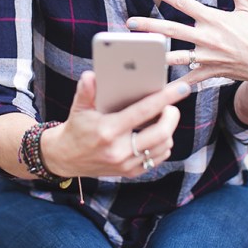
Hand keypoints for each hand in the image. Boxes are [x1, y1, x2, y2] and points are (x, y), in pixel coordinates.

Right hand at [41, 71, 189, 178]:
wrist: (66, 158)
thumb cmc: (76, 127)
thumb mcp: (78, 107)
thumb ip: (85, 90)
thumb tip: (91, 75)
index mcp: (108, 130)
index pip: (143, 112)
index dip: (165, 98)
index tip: (181, 88)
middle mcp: (119, 150)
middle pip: (161, 133)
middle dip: (172, 116)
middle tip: (171, 106)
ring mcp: (126, 164)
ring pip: (163, 147)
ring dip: (168, 130)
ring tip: (164, 117)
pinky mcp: (130, 172)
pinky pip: (157, 158)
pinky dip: (162, 144)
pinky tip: (157, 133)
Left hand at [127, 0, 247, 91]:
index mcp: (215, 19)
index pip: (185, 4)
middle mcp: (209, 38)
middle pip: (172, 30)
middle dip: (149, 27)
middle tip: (129, 23)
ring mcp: (209, 57)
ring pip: (176, 57)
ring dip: (156, 55)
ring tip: (138, 55)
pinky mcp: (213, 73)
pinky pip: (191, 78)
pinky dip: (176, 82)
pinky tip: (160, 85)